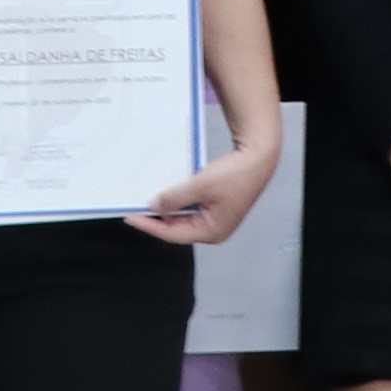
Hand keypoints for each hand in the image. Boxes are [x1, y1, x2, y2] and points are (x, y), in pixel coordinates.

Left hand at [133, 130, 283, 247]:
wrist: (259, 156)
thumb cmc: (235, 174)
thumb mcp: (200, 186)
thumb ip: (174, 198)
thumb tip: (153, 206)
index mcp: (212, 232)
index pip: (173, 234)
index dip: (150, 225)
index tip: (131, 217)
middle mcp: (213, 229)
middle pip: (177, 227)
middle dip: (157, 217)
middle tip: (135, 208)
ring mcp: (215, 217)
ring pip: (183, 215)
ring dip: (167, 206)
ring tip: (146, 199)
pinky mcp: (216, 204)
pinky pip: (190, 206)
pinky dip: (177, 199)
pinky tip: (165, 191)